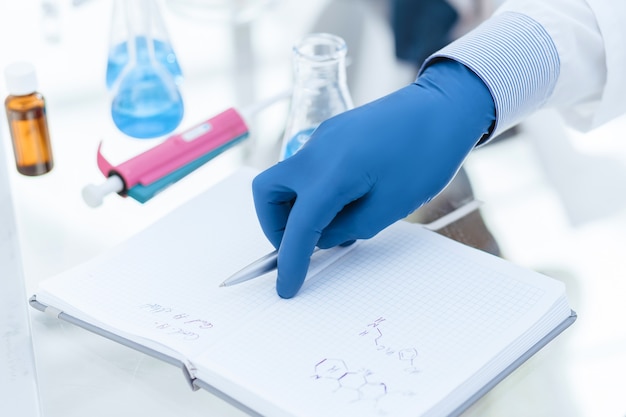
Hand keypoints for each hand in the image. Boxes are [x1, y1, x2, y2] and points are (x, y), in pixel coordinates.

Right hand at [253, 59, 494, 297]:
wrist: (443, 107)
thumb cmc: (426, 154)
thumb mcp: (390, 207)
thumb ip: (348, 228)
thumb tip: (323, 236)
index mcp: (331, 173)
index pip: (297, 226)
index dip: (289, 261)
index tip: (286, 285)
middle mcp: (316, 152)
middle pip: (266, 193)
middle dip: (275, 226)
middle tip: (302, 244)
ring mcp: (321, 139)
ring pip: (284, 179)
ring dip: (293, 207)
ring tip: (330, 223)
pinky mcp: (330, 134)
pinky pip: (306, 168)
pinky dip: (312, 191)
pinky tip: (344, 200)